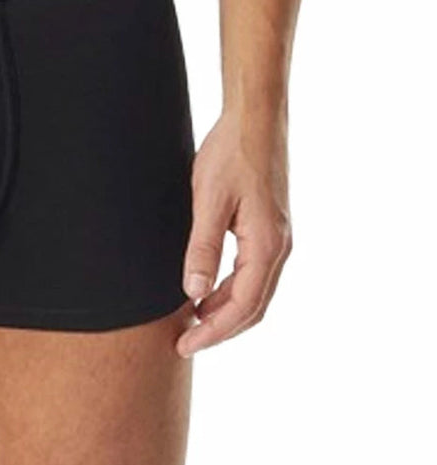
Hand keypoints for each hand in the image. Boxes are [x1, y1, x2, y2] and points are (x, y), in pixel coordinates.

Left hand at [176, 107, 291, 357]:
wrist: (254, 120)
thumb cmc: (230, 154)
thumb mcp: (208, 201)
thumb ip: (202, 247)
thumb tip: (193, 292)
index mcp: (266, 245)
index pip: (242, 307)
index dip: (213, 331)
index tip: (185, 344)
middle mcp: (279, 247)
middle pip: (253, 307)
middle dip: (219, 329)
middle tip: (185, 342)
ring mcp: (278, 238)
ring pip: (254, 291)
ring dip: (225, 311)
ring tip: (192, 320)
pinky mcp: (270, 227)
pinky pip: (254, 272)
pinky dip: (231, 290)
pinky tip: (207, 289)